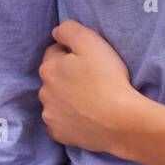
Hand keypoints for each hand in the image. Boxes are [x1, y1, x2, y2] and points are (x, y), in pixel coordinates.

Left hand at [38, 19, 144, 155]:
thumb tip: (57, 32)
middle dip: (67, 74)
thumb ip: (69, 29)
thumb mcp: (90, 41)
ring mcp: (50, 116)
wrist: (120, 120)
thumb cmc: (107, 78)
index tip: (90, 59)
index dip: (72, 52)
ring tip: (90, 98)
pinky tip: (84, 117)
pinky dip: (68, 119)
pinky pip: (59, 123)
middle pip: (54, 77)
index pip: (55, 51)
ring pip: (55, 100)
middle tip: (92, 77)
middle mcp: (44, 92)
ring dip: (66, 97)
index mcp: (49, 68)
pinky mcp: (60, 135)